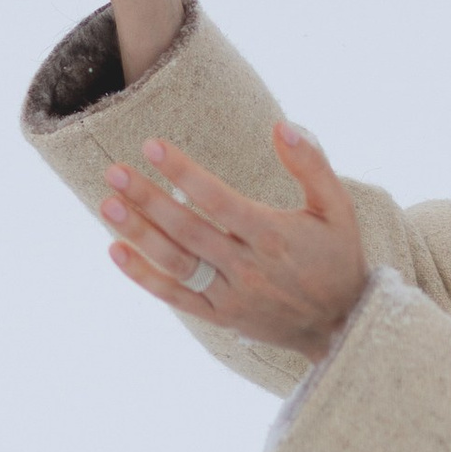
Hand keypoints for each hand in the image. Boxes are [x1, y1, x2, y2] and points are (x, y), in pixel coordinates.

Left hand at [98, 125, 368, 360]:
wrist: (342, 325)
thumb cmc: (338, 257)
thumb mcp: (337, 208)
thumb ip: (312, 164)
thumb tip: (281, 126)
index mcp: (274, 235)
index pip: (218, 199)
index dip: (183, 173)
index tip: (151, 146)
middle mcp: (249, 267)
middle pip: (188, 229)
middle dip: (148, 199)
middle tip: (114, 170)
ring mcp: (232, 295)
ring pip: (176, 263)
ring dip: (139, 234)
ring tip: (108, 204)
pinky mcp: (221, 315)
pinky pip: (176, 296)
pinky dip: (144, 277)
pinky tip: (116, 251)